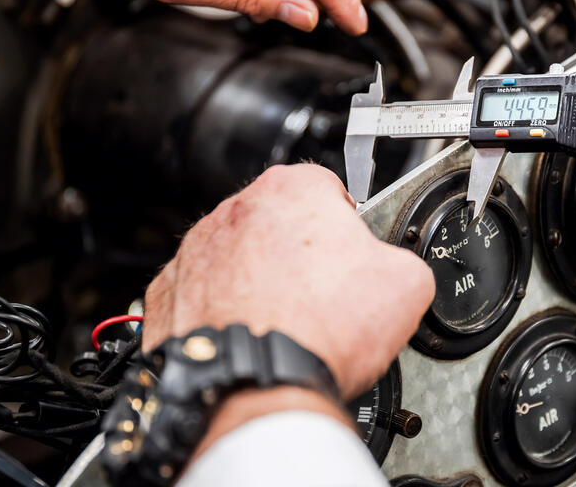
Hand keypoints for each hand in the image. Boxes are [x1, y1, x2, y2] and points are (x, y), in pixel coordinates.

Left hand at [142, 164, 434, 399]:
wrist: (257, 388)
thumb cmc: (322, 332)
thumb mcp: (407, 284)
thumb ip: (401, 257)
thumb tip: (395, 267)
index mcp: (293, 189)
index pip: (328, 187)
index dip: (346, 222)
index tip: (352, 252)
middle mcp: (237, 210)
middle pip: (279, 221)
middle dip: (301, 251)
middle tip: (324, 293)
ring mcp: (196, 252)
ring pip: (239, 257)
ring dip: (261, 279)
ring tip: (289, 322)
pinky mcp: (167, 295)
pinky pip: (205, 293)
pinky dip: (225, 310)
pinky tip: (253, 335)